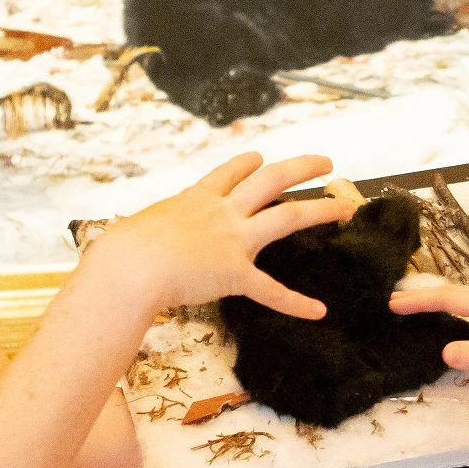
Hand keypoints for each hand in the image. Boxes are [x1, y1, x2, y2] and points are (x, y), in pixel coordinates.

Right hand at [77, 153, 349, 319]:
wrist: (130, 265)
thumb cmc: (123, 249)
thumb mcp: (140, 228)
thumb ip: (152, 231)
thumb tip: (132, 243)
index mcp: (196, 198)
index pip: (228, 172)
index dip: (247, 163)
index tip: (260, 157)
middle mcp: (221, 212)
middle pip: (270, 179)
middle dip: (300, 167)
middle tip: (325, 162)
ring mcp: (232, 239)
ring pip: (286, 217)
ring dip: (319, 210)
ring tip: (346, 206)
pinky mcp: (235, 272)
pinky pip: (271, 290)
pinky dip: (295, 303)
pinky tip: (318, 311)